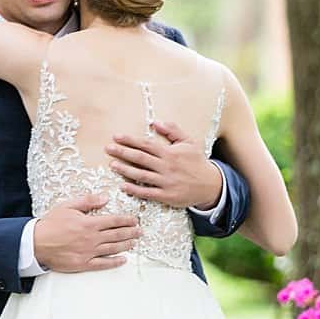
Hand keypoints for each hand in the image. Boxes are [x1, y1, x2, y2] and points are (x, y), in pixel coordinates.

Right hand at [33, 195, 139, 272]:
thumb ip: (87, 201)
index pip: (113, 220)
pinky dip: (115, 262)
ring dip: (126, 245)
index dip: (125, 220)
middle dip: (130, 232)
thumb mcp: (67, 206)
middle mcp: (92, 238)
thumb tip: (105, 197)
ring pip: (113, 249)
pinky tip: (123, 260)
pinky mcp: (84, 264)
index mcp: (88, 223)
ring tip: (135, 242)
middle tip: (140, 231)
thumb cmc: (51, 223)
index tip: (134, 219)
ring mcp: (89, 252)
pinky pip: (103, 264)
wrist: (37, 243)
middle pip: (116, 235)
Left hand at [106, 121, 222, 211]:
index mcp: (170, 153)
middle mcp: (166, 167)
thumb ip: (172, 130)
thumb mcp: (188, 142)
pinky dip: (135, 190)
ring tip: (112, 165)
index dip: (130, 140)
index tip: (116, 136)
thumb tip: (156, 122)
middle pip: (140, 158)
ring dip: (125, 170)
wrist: (211, 186)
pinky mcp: (167, 196)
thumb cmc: (197, 161)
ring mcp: (166, 182)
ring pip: (142, 175)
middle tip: (108, 148)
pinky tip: (123, 186)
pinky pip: (148, 193)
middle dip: (123, 152)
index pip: (146, 144)